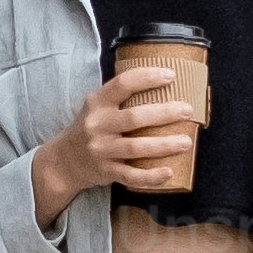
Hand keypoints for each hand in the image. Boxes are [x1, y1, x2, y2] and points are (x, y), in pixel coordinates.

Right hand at [29, 62, 205, 224]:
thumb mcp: (97, 106)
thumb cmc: (92, 127)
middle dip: (165, 113)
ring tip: (187, 141)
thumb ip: (121, 96)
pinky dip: (151, 176)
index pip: (123, 84)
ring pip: (136, 148)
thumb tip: (165, 81)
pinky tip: (169, 172)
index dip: (148, 78)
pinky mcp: (105, 171)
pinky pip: (131, 176)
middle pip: (134, 117)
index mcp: (97, 103)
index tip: (171, 76)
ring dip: (164, 145)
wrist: (65, 160)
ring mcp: (101, 150)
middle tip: (187, 110)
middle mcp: (97, 125)